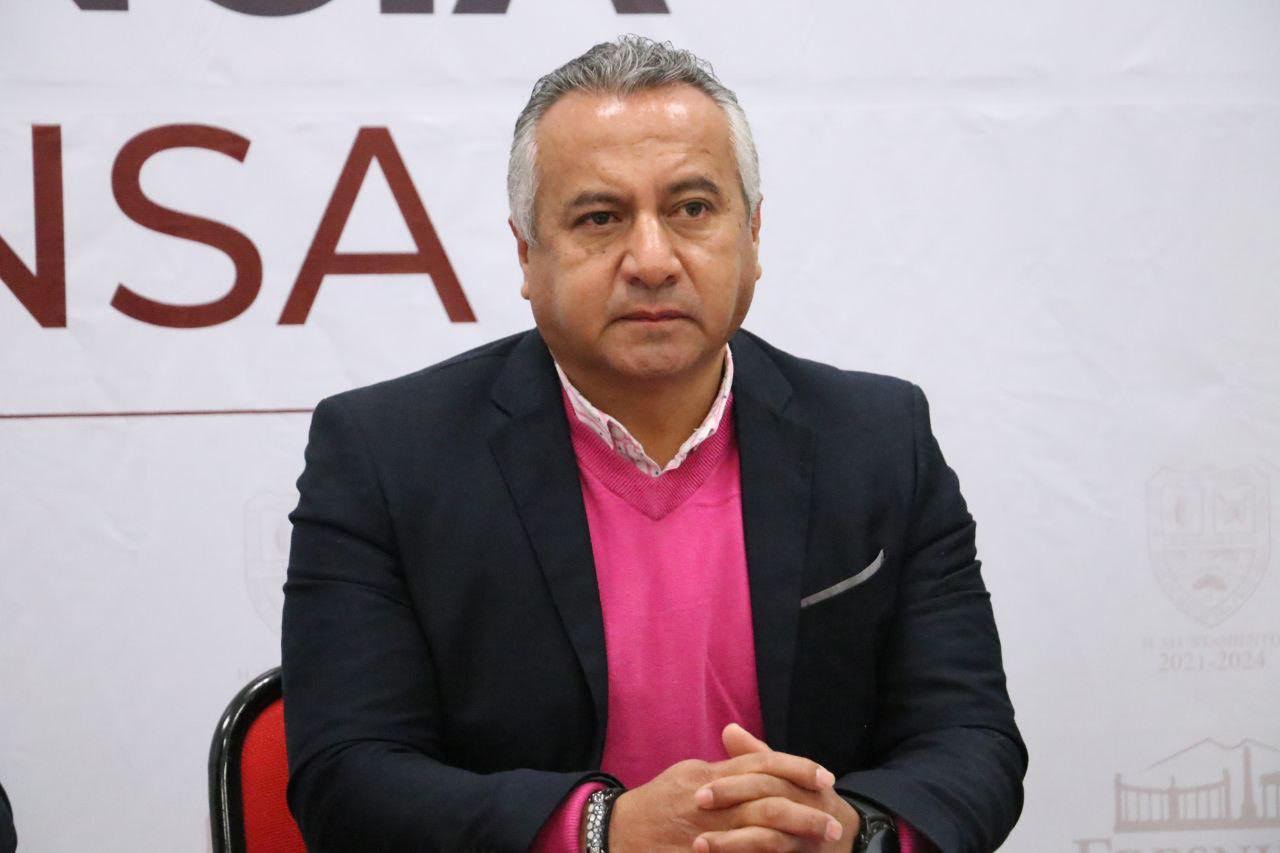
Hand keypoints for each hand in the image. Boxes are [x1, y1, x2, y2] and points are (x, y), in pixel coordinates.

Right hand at [607, 741, 841, 852]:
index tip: (825, 778)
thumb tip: (755, 761)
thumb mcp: (688, 775)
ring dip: (794, 840)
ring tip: (821, 845)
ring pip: (760, 834)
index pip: (761, 764)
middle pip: (768, 800)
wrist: (617, 833)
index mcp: (710, 775)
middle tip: (833, 823)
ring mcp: (706, 833)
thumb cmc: (655, 803)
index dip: (797, 769)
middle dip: (805, 811)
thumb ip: (723, 769)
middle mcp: (710, 800)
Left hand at [689, 723, 859, 852]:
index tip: (700, 789)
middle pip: (769, 806)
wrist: (844, 844)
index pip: (768, 777)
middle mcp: (807, 813)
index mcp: (802, 787)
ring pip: (770, 841)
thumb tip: (729, 729)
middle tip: (697, 806)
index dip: (734, 783)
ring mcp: (805, 841)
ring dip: (733, 843)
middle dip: (734, 803)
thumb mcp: (787, 779)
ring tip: (699, 844)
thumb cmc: (807, 805)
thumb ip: (757, 758)